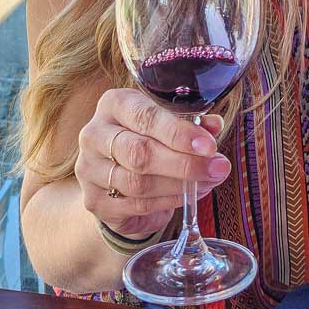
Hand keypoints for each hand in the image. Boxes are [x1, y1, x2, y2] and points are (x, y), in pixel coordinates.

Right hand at [75, 88, 231, 239]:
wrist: (111, 174)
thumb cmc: (144, 137)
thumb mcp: (164, 121)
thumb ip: (189, 121)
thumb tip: (214, 126)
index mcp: (114, 104)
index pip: (146, 116)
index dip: (179, 133)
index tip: (209, 146)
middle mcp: (95, 134)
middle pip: (140, 152)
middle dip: (184, 163)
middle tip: (218, 168)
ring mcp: (90, 169)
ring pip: (138, 182)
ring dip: (180, 185)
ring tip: (208, 181)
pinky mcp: (93, 200)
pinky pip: (137, 204)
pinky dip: (168, 201)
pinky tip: (188, 195)